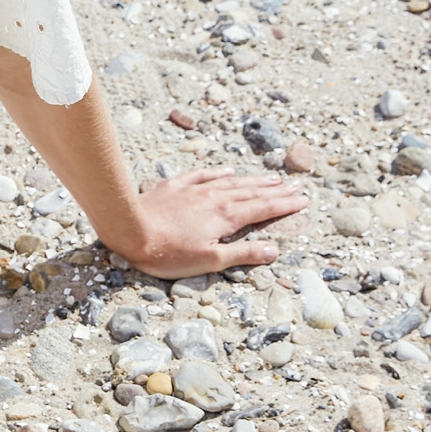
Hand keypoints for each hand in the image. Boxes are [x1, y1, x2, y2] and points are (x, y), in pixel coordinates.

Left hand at [115, 167, 305, 277]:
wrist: (127, 229)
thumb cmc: (167, 252)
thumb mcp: (209, 261)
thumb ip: (243, 254)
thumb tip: (274, 250)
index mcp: (227, 217)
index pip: (264, 208)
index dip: (285, 204)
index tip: (303, 200)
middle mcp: (214, 199)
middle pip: (253, 192)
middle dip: (276, 190)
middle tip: (297, 185)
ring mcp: (193, 190)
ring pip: (231, 182)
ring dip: (254, 180)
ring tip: (272, 177)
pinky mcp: (173, 187)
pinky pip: (201, 175)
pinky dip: (216, 172)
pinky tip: (226, 170)